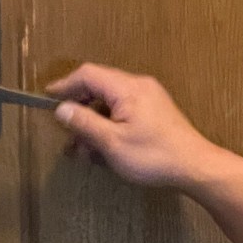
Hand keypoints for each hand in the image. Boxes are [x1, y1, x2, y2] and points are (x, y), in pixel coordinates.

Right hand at [47, 64, 218, 189]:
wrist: (195, 167)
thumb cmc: (154, 156)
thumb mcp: (112, 143)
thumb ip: (84, 123)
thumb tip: (62, 109)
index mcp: (127, 88)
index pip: (88, 74)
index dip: (65, 85)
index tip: (47, 98)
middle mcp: (139, 86)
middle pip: (98, 87)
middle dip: (79, 110)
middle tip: (67, 134)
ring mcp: (149, 98)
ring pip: (110, 103)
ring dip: (94, 123)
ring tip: (84, 150)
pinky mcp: (155, 112)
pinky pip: (124, 112)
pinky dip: (109, 126)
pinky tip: (103, 149)